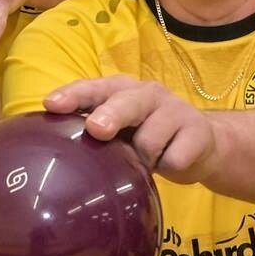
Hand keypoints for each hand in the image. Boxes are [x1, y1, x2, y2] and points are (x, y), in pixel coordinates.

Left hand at [45, 77, 218, 184]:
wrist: (202, 144)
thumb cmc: (147, 136)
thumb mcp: (120, 131)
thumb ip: (93, 131)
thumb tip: (54, 149)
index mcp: (122, 89)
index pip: (94, 88)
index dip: (73, 95)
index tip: (52, 105)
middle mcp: (148, 94)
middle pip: (127, 102)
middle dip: (111, 114)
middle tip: (97, 129)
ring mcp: (175, 110)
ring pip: (150, 139)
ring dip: (144, 158)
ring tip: (149, 160)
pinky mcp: (198, 132)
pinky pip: (174, 159)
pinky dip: (168, 167)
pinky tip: (172, 162)